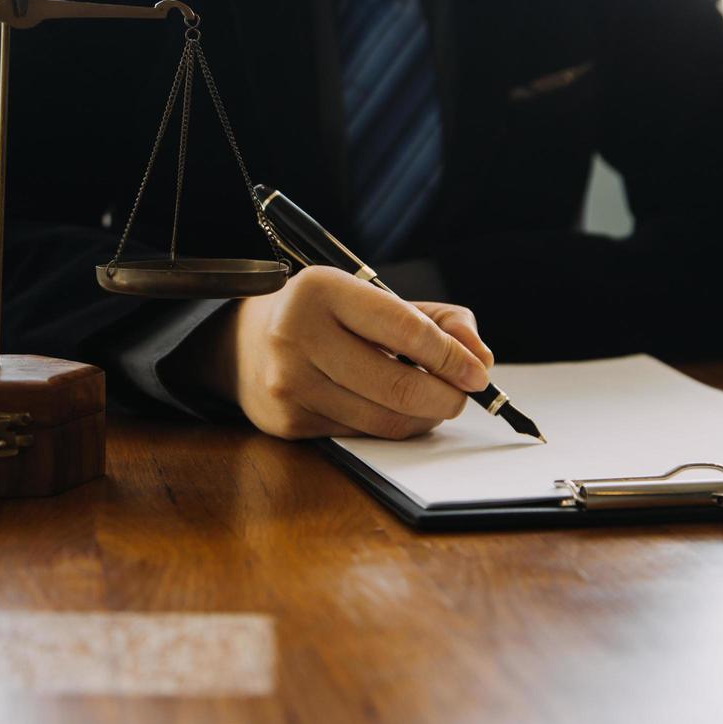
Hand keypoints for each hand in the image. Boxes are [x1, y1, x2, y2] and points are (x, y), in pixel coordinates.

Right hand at [205, 266, 494, 439]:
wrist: (243, 344)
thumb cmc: (324, 317)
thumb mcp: (372, 296)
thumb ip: (435, 319)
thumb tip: (480, 358)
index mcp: (321, 289)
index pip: (405, 328)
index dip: (451, 356)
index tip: (477, 372)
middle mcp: (297, 335)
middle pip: (398, 385)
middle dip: (446, 396)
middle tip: (463, 394)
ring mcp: (289, 383)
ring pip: (384, 419)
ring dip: (425, 417)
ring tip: (435, 402)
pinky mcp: (288, 422)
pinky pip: (362, 434)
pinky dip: (392, 426)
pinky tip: (395, 409)